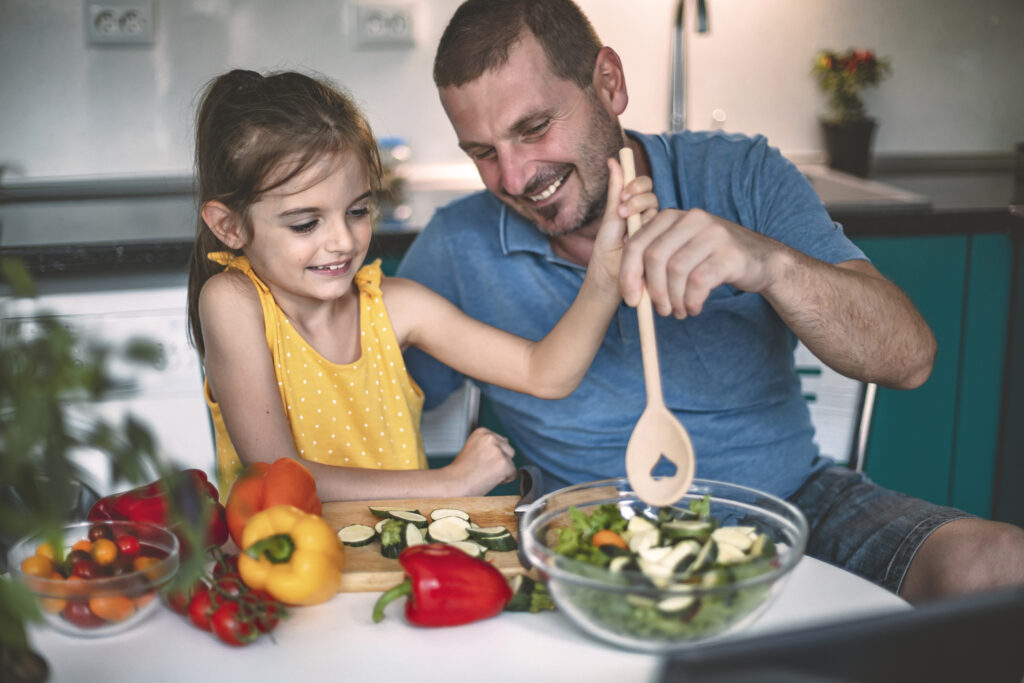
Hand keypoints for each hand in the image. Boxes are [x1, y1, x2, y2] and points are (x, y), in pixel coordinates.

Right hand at [445, 427, 516, 495]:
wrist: (453, 484)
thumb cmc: (461, 471)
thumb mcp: (473, 449)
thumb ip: (489, 446)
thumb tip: (507, 448)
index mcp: (482, 431)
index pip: (501, 442)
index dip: (492, 456)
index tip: (480, 462)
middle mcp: (491, 437)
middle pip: (508, 450)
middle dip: (500, 461)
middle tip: (482, 470)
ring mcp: (498, 450)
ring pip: (511, 462)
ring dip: (502, 470)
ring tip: (485, 474)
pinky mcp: (503, 463)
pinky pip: (513, 473)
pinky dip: (505, 479)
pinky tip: (489, 480)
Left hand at [589, 158, 658, 295]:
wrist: (610, 279)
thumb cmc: (607, 251)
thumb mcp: (610, 219)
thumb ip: (616, 192)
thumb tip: (613, 160)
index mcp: (635, 208)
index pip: (643, 186)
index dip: (637, 185)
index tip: (624, 195)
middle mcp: (647, 217)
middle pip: (652, 197)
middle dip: (639, 198)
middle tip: (623, 211)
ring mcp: (656, 231)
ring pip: (658, 213)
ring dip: (641, 217)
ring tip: (626, 231)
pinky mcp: (662, 245)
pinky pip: (661, 232)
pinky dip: (649, 233)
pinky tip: (634, 240)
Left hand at [619, 207, 783, 317]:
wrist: (762, 260)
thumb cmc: (713, 259)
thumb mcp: (681, 250)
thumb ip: (655, 262)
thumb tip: (630, 292)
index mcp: (672, 216)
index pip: (637, 244)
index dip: (628, 275)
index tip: (631, 300)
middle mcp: (692, 219)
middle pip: (654, 257)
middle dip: (653, 291)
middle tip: (660, 310)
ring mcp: (713, 233)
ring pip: (676, 271)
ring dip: (674, 299)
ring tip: (680, 311)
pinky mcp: (730, 254)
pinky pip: (699, 282)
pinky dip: (692, 301)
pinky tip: (694, 308)